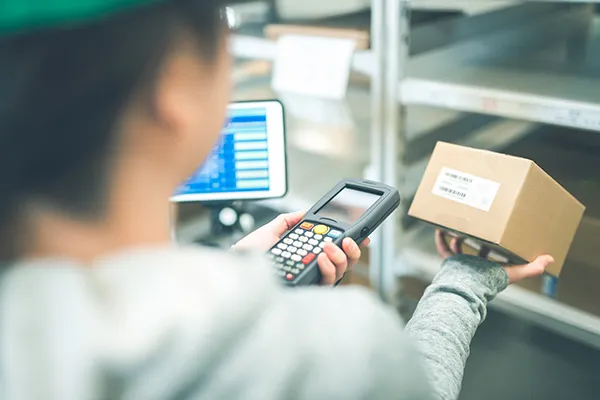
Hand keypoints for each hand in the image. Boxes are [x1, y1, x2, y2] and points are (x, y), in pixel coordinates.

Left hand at [234, 211, 369, 284]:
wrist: (238, 262)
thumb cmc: (253, 251)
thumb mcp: (276, 229)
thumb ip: (293, 220)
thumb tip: (306, 212)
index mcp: (310, 255)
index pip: (338, 251)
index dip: (354, 244)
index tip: (363, 233)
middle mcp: (314, 269)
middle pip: (347, 263)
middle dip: (353, 250)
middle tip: (347, 239)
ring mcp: (311, 280)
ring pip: (341, 273)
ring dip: (340, 257)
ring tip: (327, 245)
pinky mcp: (306, 290)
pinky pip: (327, 283)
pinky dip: (328, 268)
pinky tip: (322, 257)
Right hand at [435, 230, 552, 283]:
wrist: (467, 287)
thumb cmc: (489, 283)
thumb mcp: (515, 272)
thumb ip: (533, 267)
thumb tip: (550, 259)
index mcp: (490, 268)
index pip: (495, 255)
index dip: (498, 244)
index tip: (499, 232)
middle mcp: (475, 266)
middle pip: (476, 251)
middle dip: (477, 239)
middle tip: (478, 225)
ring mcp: (462, 263)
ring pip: (458, 248)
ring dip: (459, 237)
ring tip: (459, 225)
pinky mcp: (450, 262)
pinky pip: (443, 249)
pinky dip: (441, 239)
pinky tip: (441, 229)